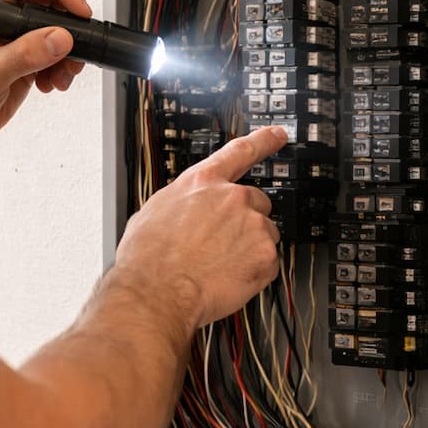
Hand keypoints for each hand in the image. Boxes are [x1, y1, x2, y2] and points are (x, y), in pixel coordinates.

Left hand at [0, 0, 92, 149]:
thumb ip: (25, 55)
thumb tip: (61, 38)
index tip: (79, 11)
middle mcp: (1, 13)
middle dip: (70, 25)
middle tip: (76, 49)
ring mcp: (14, 35)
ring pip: (58, 28)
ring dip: (69, 52)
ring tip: (62, 75)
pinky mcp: (24, 57)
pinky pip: (56, 52)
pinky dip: (62, 67)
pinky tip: (51, 84)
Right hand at [115, 127, 287, 329]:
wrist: (156, 292)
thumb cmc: (148, 258)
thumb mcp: (154, 212)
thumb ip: (183, 202)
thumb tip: (186, 211)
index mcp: (202, 182)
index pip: (240, 151)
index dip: (264, 141)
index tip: (279, 135)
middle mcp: (232, 198)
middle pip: (257, 202)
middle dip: (246, 220)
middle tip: (224, 242)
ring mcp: (252, 226)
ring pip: (264, 234)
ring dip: (250, 248)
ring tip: (220, 265)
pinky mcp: (264, 256)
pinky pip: (268, 264)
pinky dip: (254, 272)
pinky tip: (229, 278)